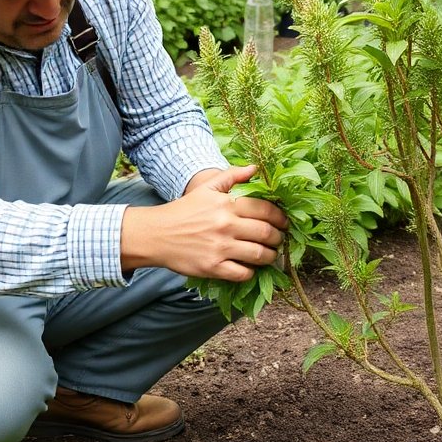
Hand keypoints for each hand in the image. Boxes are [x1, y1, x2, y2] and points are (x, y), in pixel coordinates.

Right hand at [121, 165, 288, 281]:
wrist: (156, 234)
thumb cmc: (183, 210)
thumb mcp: (206, 188)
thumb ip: (231, 176)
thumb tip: (255, 168)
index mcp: (227, 204)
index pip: (265, 210)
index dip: (280, 217)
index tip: (284, 222)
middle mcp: (226, 226)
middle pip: (266, 233)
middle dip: (279, 237)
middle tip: (279, 239)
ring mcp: (220, 248)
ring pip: (259, 255)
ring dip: (271, 256)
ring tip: (270, 254)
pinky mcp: (213, 267)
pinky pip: (243, 274)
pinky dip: (251, 272)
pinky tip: (251, 267)